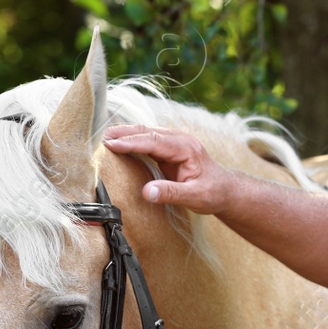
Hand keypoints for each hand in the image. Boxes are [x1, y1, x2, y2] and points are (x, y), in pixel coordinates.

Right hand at [102, 124, 232, 214]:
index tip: (111, 144)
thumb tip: (147, 192)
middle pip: (148, 132)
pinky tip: (118, 142)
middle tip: (101, 137)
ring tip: (104, 137)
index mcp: (186, 148)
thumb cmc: (213, 193)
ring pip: (146, 133)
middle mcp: (180, 140)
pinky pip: (148, 140)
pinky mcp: (169, 148)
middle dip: (124, 133)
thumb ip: (172, 193)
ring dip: (126, 134)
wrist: (226, 190)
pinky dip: (132, 140)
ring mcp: (174, 142)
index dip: (131, 142)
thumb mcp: (196, 197)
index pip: (154, 141)